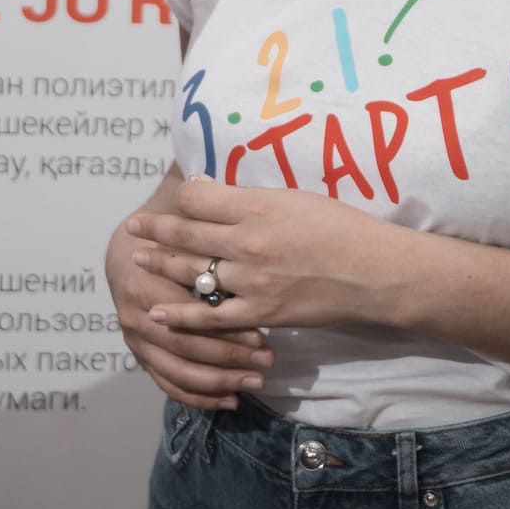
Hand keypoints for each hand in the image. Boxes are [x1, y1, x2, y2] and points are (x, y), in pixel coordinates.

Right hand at [106, 201, 273, 410]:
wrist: (129, 249)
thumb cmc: (164, 227)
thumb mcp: (178, 213)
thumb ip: (196, 208)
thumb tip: (207, 181)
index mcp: (140, 278)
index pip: (185, 310)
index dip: (224, 321)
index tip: (263, 326)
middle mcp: (133, 313)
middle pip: (185, 344)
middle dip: (229, 354)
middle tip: (268, 357)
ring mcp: (137, 339)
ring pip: (181, 370)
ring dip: (221, 378)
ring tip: (258, 380)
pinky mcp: (145, 357)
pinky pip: (172, 384)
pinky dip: (201, 396)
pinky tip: (233, 401)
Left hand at [126, 176, 396, 335]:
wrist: (376, 273)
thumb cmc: (343, 228)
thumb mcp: (296, 197)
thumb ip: (252, 197)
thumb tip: (212, 190)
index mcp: (258, 206)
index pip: (199, 198)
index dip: (182, 197)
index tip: (176, 197)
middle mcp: (248, 242)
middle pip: (186, 234)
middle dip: (155, 229)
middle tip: (133, 226)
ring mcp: (252, 281)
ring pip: (191, 273)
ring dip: (160, 265)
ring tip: (138, 259)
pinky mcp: (261, 314)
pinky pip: (211, 318)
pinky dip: (181, 316)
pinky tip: (157, 312)